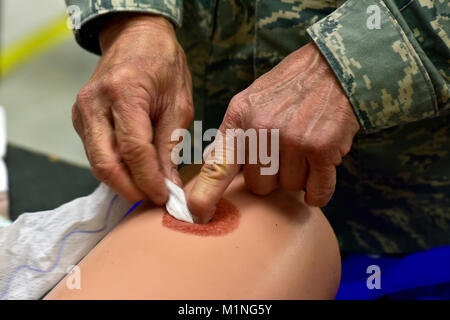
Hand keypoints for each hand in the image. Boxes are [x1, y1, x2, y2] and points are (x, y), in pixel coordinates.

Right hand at [72, 14, 193, 203]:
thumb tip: (168, 183)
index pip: (133, 150)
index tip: (164, 196)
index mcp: (123, 93)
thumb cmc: (163, 65)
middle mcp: (95, 103)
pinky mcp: (80, 118)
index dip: (148, 180)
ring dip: (122, 181)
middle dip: (130, 189)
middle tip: (153, 199)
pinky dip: (115, 167)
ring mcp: (82, 111)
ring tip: (148, 188)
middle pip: (105, 163)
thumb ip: (171, 144)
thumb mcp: (179, 103)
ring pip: (97, 162)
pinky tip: (135, 171)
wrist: (136, 38)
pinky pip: (96, 152)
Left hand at [188, 42, 359, 222]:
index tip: (198, 214)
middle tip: (283, 150)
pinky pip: (316, 192)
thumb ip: (232, 136)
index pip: (217, 165)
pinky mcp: (323, 149)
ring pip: (288, 188)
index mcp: (239, 118)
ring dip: (297, 176)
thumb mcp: (249, 101)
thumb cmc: (288, 87)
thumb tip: (212, 168)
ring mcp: (293, 140)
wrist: (333, 67)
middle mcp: (262, 129)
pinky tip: (319, 166)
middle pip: (258, 186)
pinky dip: (318, 189)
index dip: (205, 195)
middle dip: (270, 176)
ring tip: (303, 146)